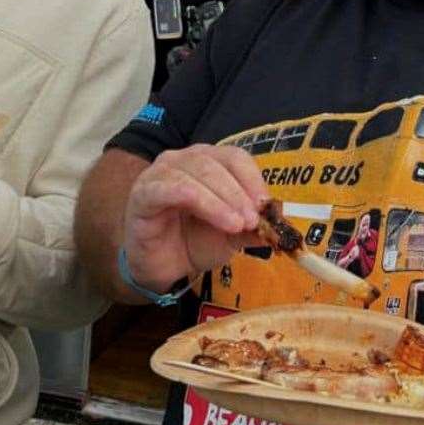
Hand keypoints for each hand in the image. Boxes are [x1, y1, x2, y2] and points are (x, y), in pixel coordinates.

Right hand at [122, 144, 269, 292]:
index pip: (234, 157)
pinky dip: (202, 202)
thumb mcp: (231, 234)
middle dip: (239, 192)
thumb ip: (252, 225)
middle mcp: (182, 160)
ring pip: (196, 173)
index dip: (253, 178)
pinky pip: (173, 189)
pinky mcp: (144, 192)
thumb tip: (279, 224)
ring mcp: (161, 173)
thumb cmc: (193, 242)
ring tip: (239, 224)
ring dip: (223, 199)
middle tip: (255, 220)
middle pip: (216, 163)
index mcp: (206, 162)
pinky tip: (220, 221)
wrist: (161, 267)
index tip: (268, 206)